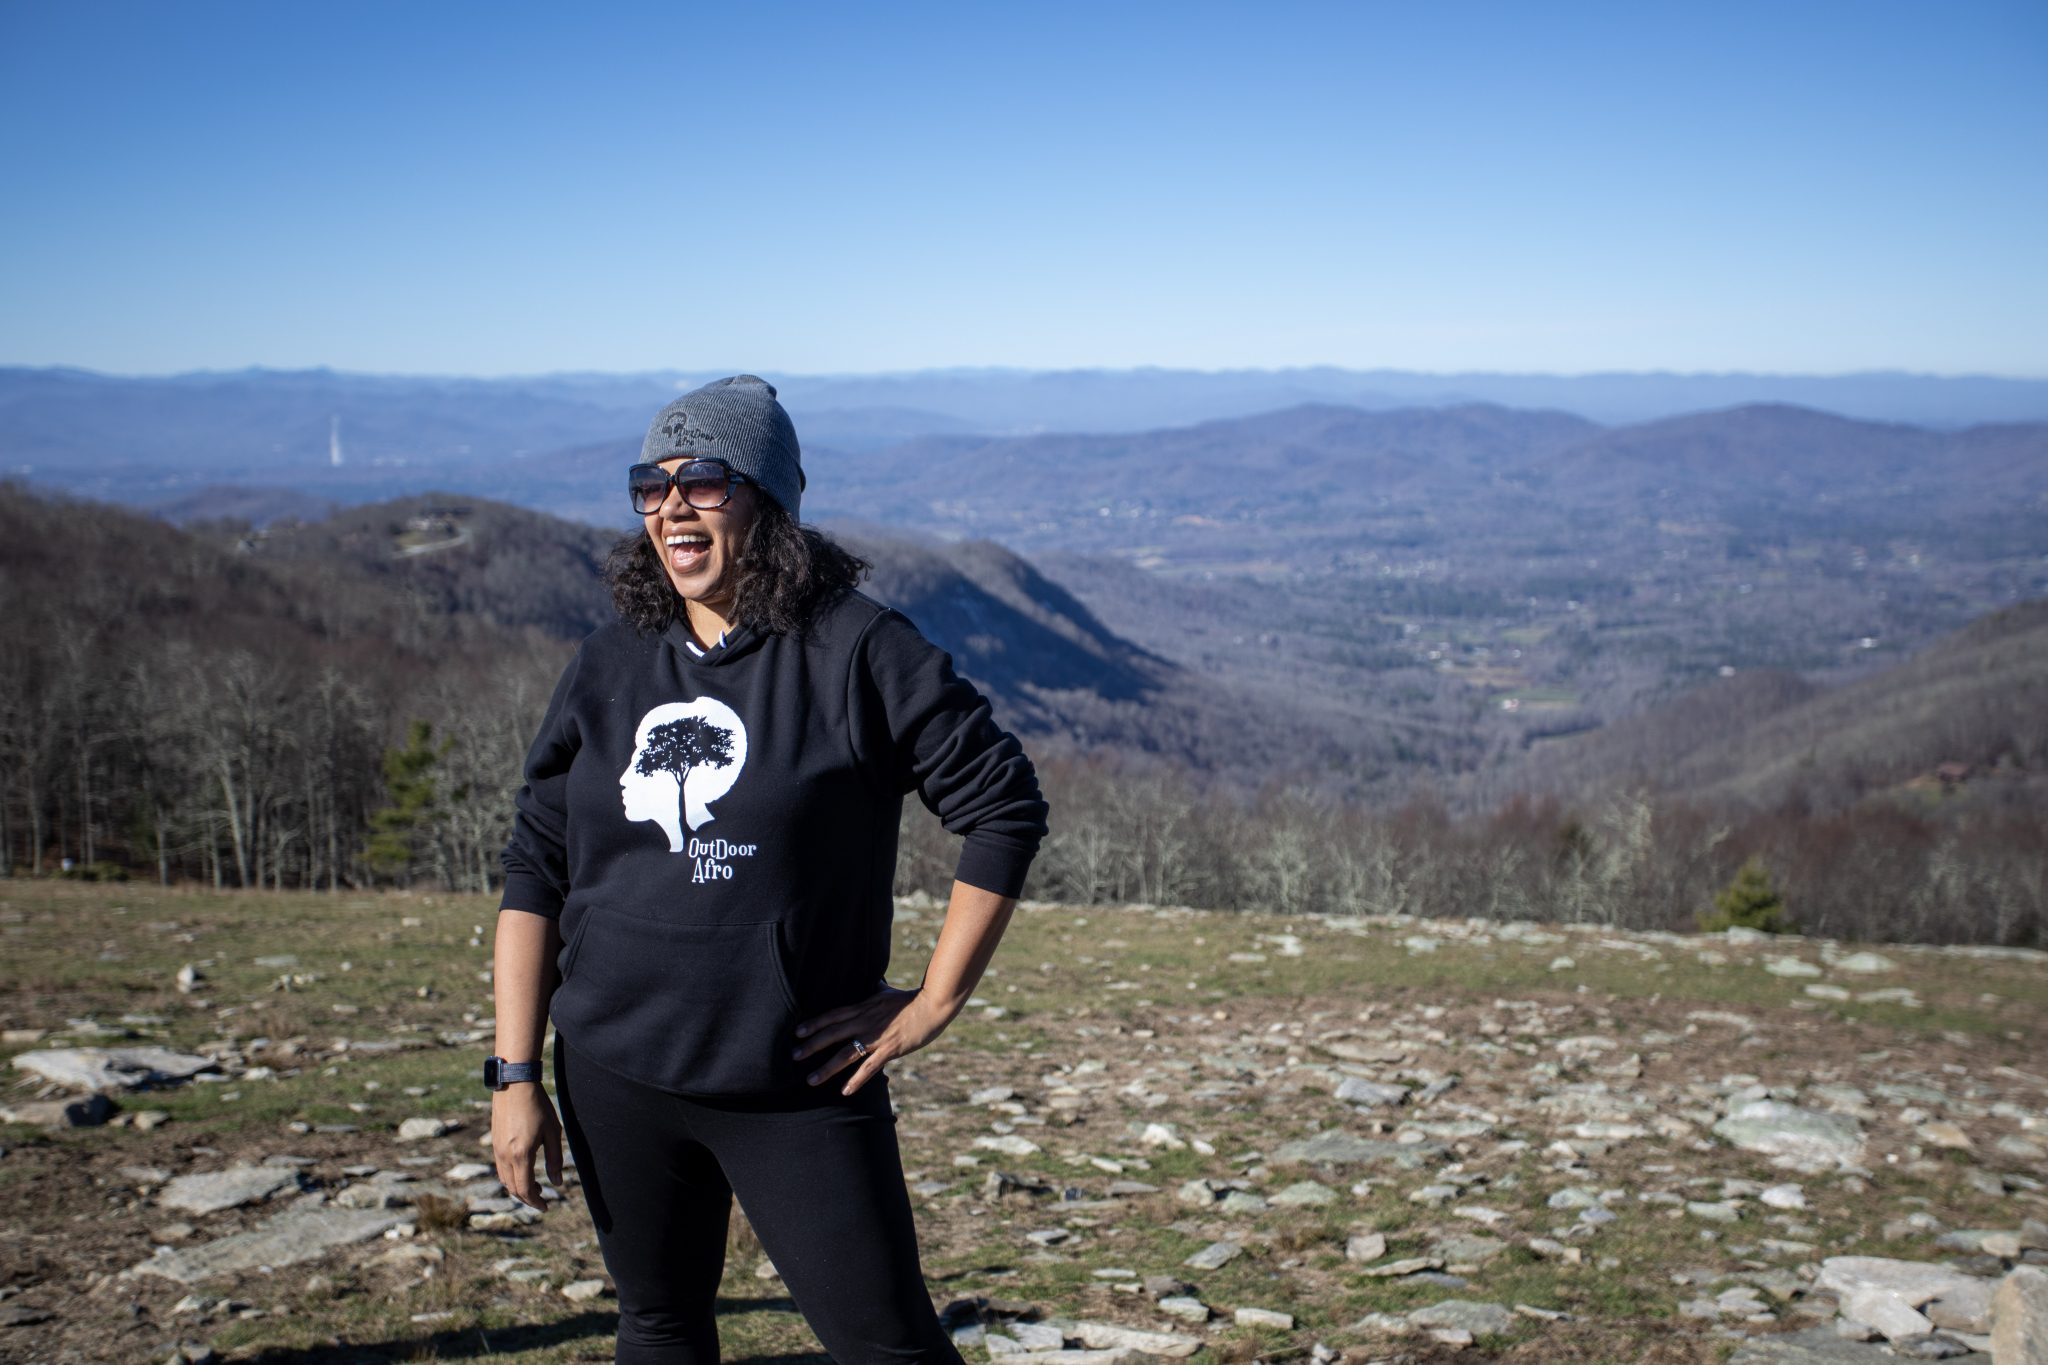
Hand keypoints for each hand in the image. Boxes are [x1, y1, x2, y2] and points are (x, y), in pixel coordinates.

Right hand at [491, 1083, 564, 1211]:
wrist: (514, 1085)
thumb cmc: (538, 1106)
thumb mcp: (552, 1132)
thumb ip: (555, 1159)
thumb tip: (557, 1182)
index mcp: (521, 1155)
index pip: (525, 1190)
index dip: (535, 1202)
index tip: (546, 1206)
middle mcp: (505, 1156)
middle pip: (513, 1188)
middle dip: (527, 1198)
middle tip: (542, 1200)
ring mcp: (496, 1150)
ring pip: (504, 1180)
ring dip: (518, 1189)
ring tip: (534, 1188)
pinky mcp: (494, 1143)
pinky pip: (501, 1169)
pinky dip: (511, 1178)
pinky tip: (523, 1173)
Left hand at [793, 983, 952, 1095]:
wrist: (932, 1005)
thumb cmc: (910, 999)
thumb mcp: (886, 992)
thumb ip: (875, 991)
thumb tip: (872, 983)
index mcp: (863, 1008)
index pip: (833, 1016)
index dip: (814, 1024)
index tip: (797, 1032)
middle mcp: (865, 1022)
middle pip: (832, 1034)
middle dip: (811, 1045)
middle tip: (793, 1056)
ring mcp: (877, 1037)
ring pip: (846, 1053)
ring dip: (827, 1067)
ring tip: (810, 1080)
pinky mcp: (889, 1049)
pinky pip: (869, 1067)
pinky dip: (856, 1080)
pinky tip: (844, 1091)